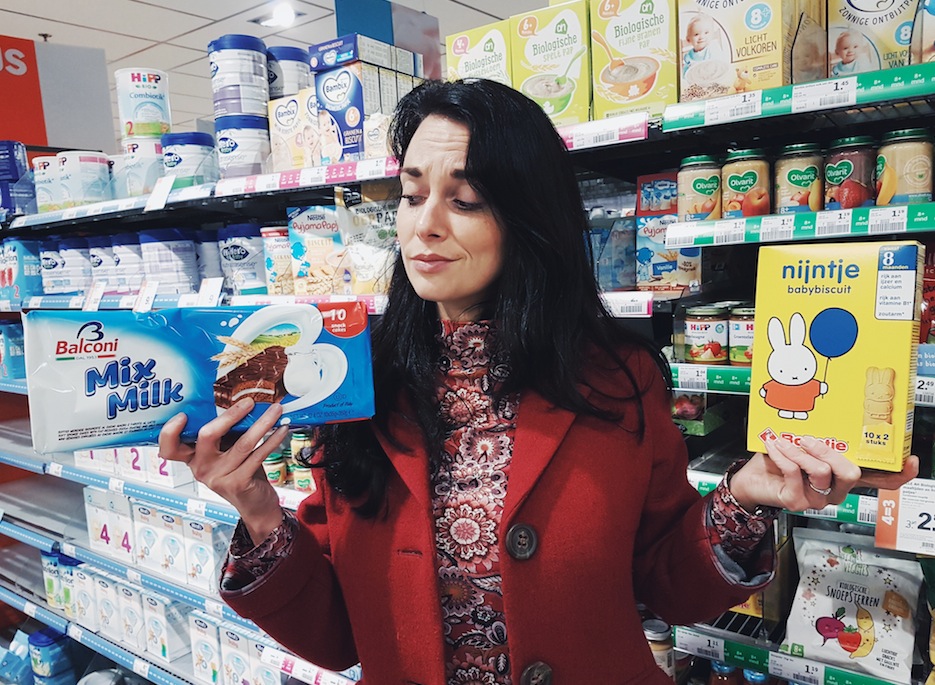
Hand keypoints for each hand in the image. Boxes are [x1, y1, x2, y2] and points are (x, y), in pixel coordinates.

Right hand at [158, 398, 289, 544]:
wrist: (256, 505)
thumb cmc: (241, 472)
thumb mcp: (226, 453)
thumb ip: (225, 434)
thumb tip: (242, 403)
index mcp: (193, 458)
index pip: (169, 448)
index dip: (170, 432)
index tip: (183, 415)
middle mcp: (201, 468)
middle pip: (207, 435)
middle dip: (229, 415)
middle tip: (249, 402)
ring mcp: (219, 477)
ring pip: (242, 443)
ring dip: (262, 423)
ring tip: (275, 410)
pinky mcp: (238, 483)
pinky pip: (257, 454)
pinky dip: (272, 439)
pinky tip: (281, 430)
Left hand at [728, 434, 919, 512]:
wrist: (751, 478)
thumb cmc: (780, 459)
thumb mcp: (803, 444)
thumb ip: (820, 437)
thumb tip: (828, 415)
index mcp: (842, 475)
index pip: (880, 480)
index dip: (898, 474)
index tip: (911, 461)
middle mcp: (835, 490)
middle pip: (851, 473)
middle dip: (829, 451)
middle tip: (809, 438)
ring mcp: (817, 499)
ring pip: (821, 473)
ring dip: (800, 452)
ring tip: (785, 441)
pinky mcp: (796, 502)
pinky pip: (794, 474)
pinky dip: (783, 456)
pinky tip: (774, 446)